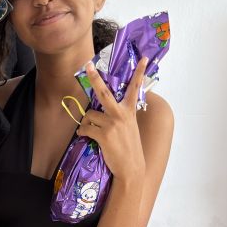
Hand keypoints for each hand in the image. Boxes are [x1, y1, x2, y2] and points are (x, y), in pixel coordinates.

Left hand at [77, 60, 146, 181]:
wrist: (131, 168)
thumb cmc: (128, 148)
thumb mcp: (130, 127)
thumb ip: (121, 115)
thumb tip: (103, 110)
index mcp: (130, 111)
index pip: (135, 88)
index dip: (139, 72)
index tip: (143, 58)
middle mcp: (122, 114)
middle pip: (104, 92)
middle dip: (94, 77)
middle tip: (88, 65)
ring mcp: (112, 124)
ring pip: (89, 115)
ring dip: (87, 122)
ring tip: (92, 131)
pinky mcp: (104, 135)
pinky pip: (85, 128)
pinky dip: (83, 132)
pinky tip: (86, 136)